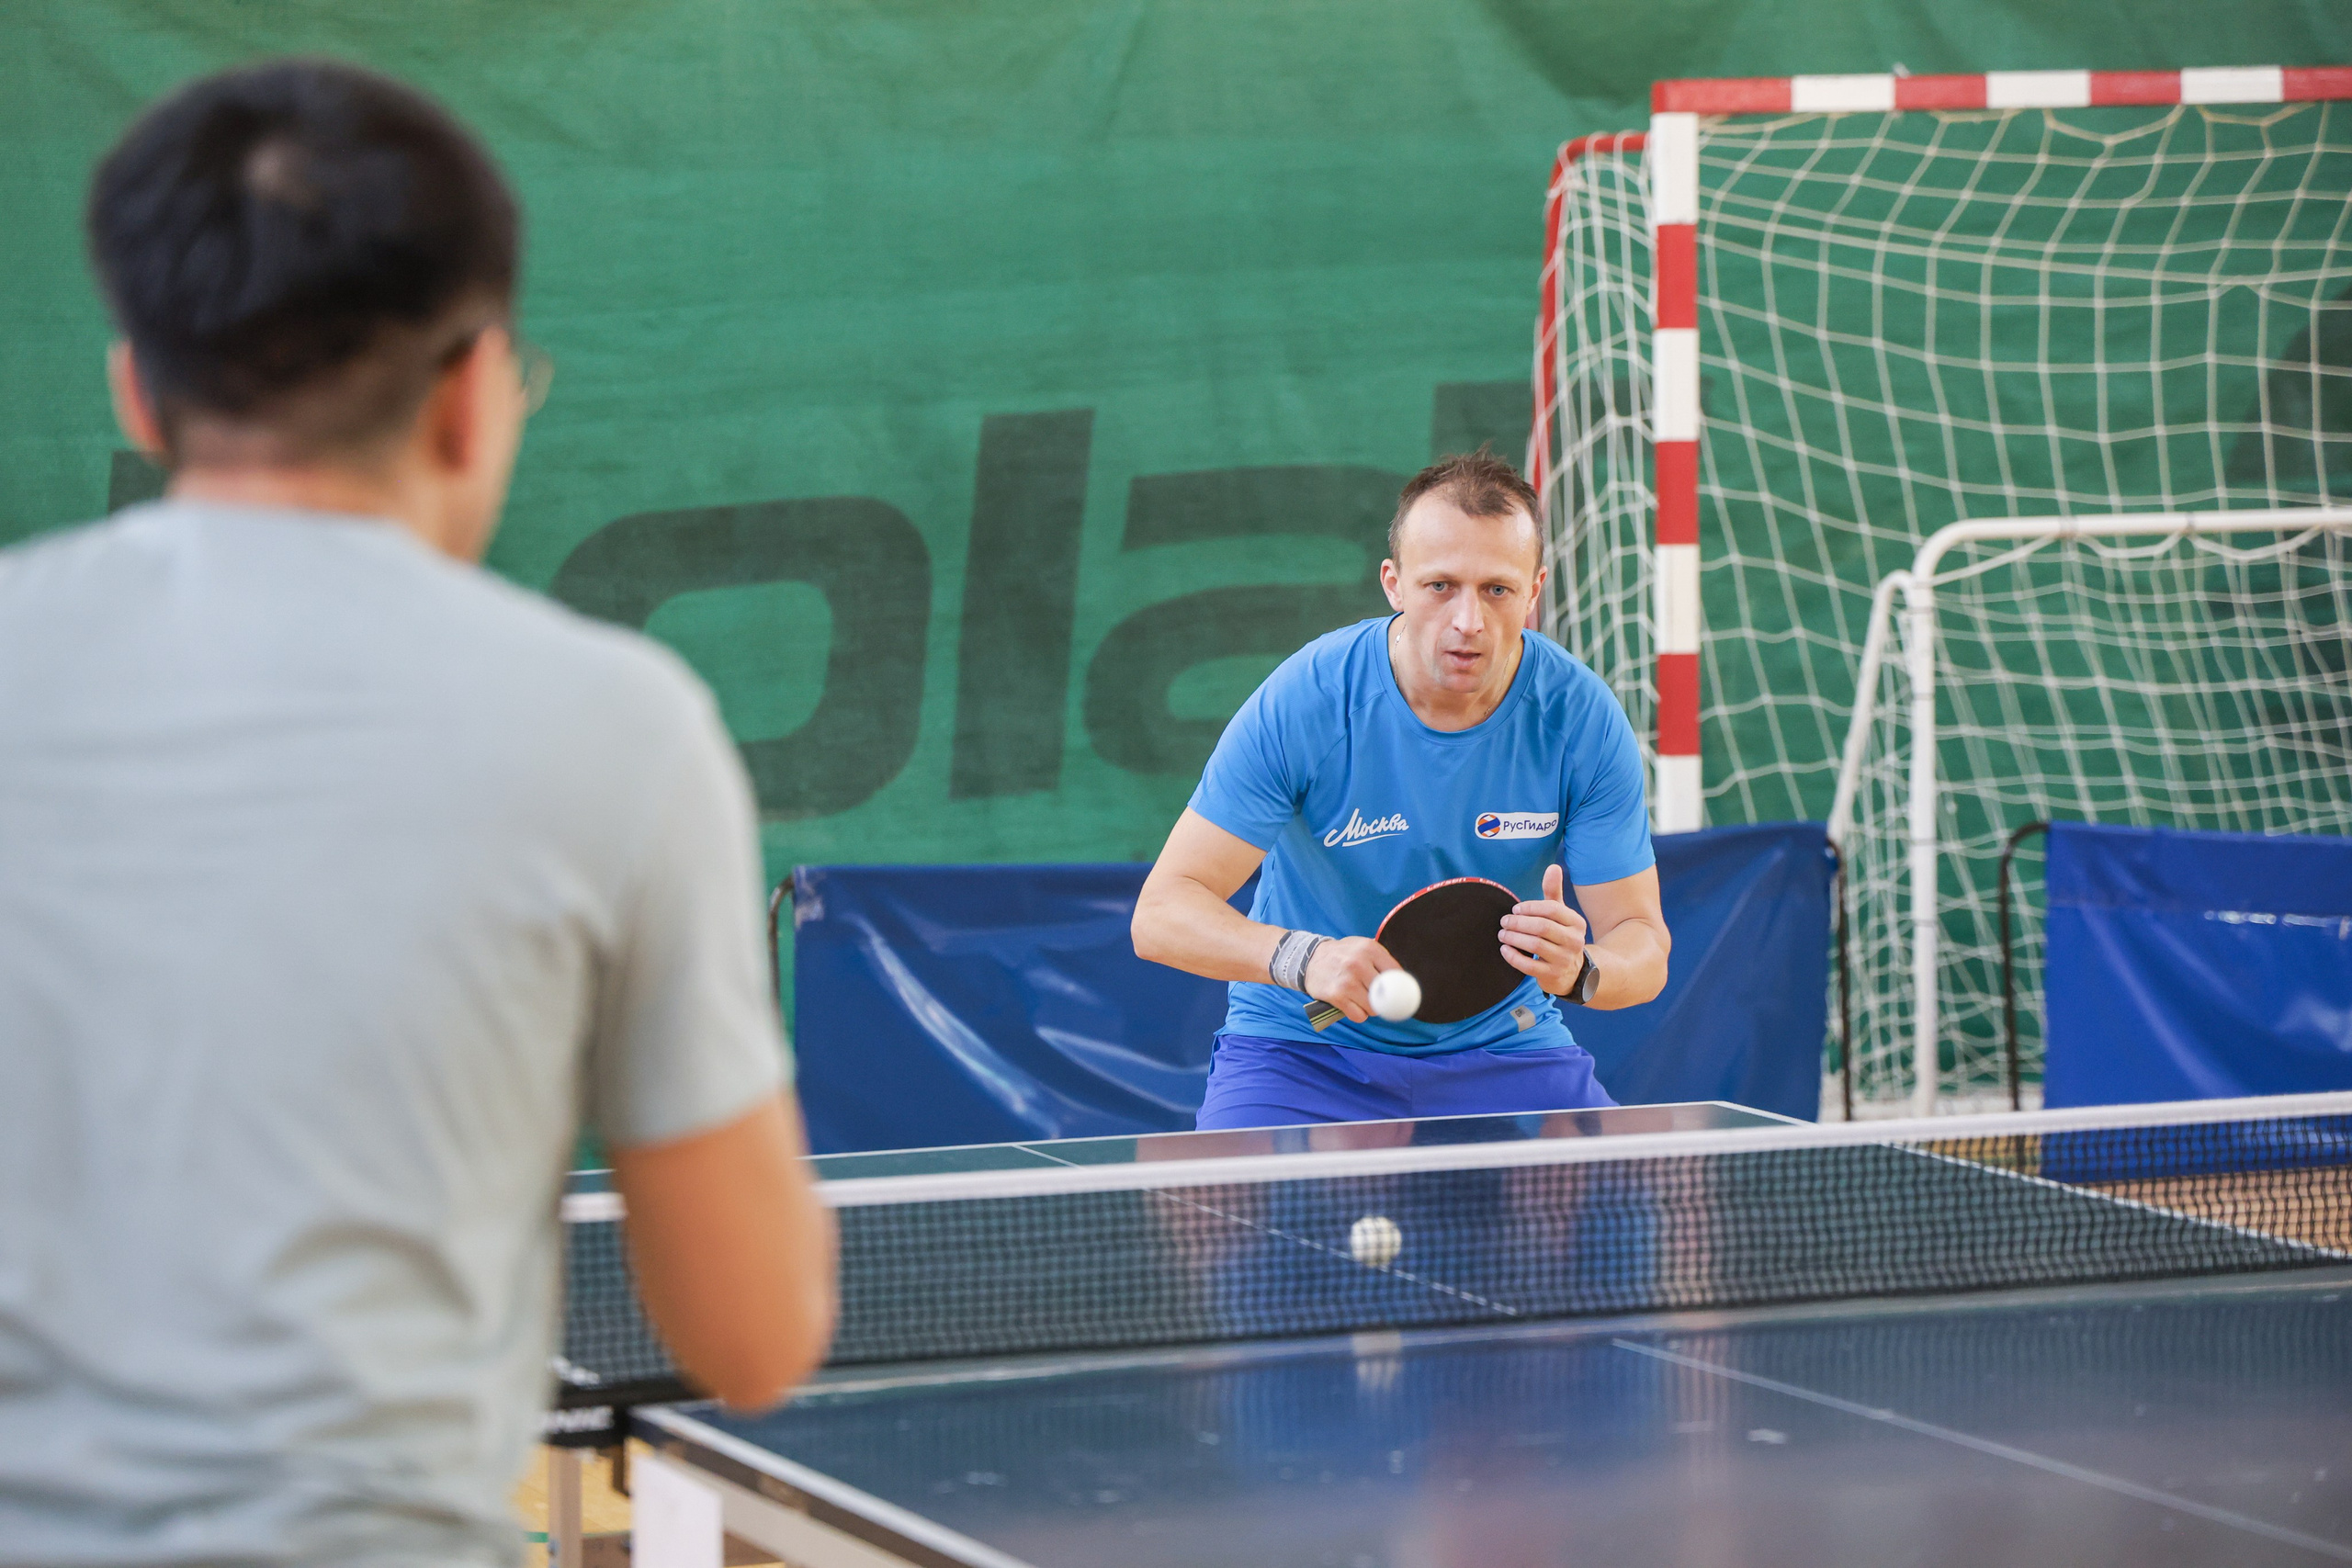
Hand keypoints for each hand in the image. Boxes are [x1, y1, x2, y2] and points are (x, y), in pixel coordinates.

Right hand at [1302, 936, 1400, 1024]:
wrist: (1309, 959)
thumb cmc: (1342, 955)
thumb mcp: (1362, 947)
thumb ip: (1382, 960)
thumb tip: (1404, 982)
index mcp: (1370, 949)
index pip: (1396, 973)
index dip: (1400, 987)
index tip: (1400, 994)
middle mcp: (1359, 963)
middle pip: (1386, 993)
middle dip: (1384, 999)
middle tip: (1378, 997)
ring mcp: (1347, 981)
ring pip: (1373, 1008)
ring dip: (1370, 1008)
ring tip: (1362, 1000)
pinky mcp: (1336, 995)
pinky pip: (1358, 1016)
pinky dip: (1358, 1014)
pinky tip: (1352, 1006)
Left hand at [1500, 864, 1588, 995]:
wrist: (1571, 972)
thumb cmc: (1560, 936)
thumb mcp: (1560, 915)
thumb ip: (1554, 892)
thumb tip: (1553, 867)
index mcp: (1576, 923)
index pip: (1552, 909)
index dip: (1530, 907)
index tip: (1516, 909)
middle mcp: (1574, 941)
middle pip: (1542, 927)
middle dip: (1518, 922)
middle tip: (1504, 921)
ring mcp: (1564, 960)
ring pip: (1535, 945)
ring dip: (1513, 938)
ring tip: (1502, 934)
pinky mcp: (1552, 975)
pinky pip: (1529, 966)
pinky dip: (1513, 957)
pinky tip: (1504, 949)